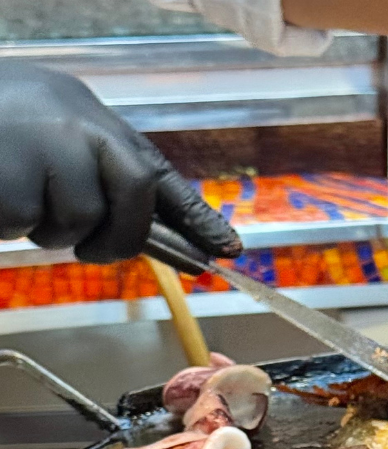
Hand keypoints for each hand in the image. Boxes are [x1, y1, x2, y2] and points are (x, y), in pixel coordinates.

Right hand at [0, 62, 241, 262]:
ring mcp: (46, 148)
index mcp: (98, 122)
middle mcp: (81, 127)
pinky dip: (9, 221)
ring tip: (17, 188)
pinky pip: (25, 224)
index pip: (159, 176)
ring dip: (50, 227)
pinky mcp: (10, 176)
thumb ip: (110, 178)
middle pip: (134, 201)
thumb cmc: (6, 124)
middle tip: (90, 246)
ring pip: (77, 223)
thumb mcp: (65, 137)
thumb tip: (170, 238)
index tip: (228, 249)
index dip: (196, 217)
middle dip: (117, 237)